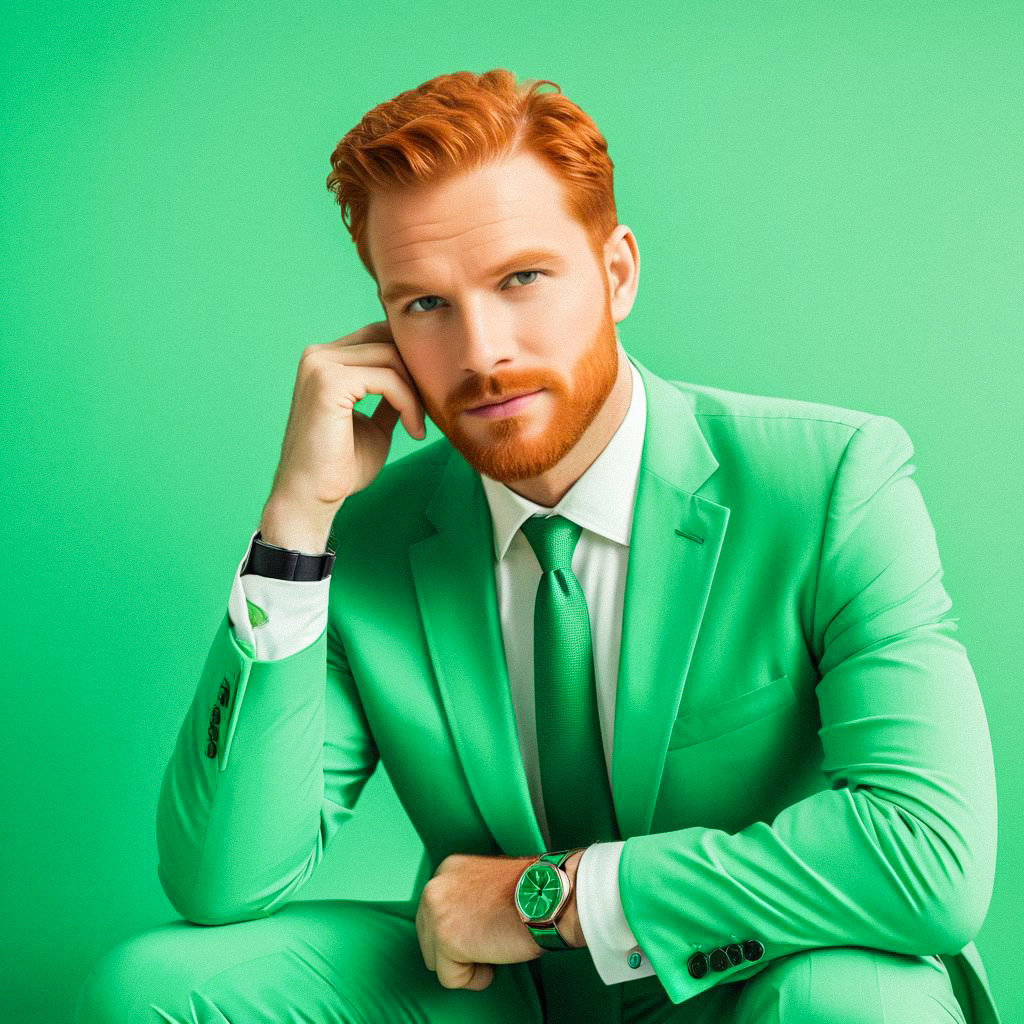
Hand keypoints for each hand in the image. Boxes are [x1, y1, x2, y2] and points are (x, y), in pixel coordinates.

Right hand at [260, 320, 427, 550]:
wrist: (312, 498)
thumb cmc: (341, 467)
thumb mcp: (376, 424)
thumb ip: (390, 397)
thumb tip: (417, 380)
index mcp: (326, 362)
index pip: (378, 337)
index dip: (409, 362)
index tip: (427, 399)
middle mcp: (319, 356)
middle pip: (387, 340)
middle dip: (416, 372)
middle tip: (430, 409)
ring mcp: (320, 365)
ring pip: (391, 357)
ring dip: (415, 392)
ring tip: (419, 426)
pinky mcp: (328, 381)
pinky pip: (387, 379)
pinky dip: (408, 403)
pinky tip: (413, 430)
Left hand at [416, 850, 586, 990]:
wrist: (548, 894)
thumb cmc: (529, 892)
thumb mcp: (487, 881)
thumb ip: (466, 897)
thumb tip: (462, 925)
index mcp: (446, 870)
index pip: (434, 915)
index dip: (460, 932)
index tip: (482, 932)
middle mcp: (434, 888)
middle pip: (429, 940)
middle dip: (458, 949)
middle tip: (490, 941)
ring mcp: (437, 914)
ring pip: (437, 961)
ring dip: (466, 962)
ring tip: (494, 945)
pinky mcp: (446, 940)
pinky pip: (451, 979)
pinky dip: (475, 979)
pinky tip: (495, 957)